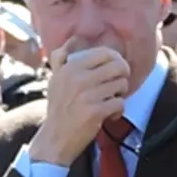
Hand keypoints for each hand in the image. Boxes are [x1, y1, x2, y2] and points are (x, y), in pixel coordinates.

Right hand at [29, 40, 128, 166]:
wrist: (54, 138)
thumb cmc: (58, 107)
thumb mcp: (55, 78)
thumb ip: (61, 58)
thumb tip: (73, 39)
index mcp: (70, 67)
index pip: (105, 53)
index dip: (116, 59)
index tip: (116, 69)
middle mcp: (78, 78)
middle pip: (118, 66)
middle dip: (123, 76)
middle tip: (118, 85)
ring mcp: (87, 95)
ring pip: (121, 84)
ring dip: (121, 94)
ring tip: (112, 100)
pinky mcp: (95, 112)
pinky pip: (120, 103)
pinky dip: (118, 110)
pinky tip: (110, 115)